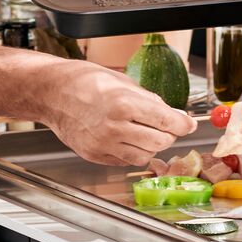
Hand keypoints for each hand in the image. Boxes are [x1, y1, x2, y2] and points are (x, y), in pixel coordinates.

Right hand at [35, 59, 195, 166]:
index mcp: (124, 103)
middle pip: (160, 142)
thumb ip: (148, 99)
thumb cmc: (83, 80)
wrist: (51, 93)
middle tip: (167, 126)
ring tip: (145, 132)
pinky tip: (127, 137)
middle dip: (168, 135)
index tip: (189, 124)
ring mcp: (104, 144)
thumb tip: (171, 113)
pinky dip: (132, 151)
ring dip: (151, 146)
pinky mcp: (95, 155)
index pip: (167, 121)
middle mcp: (115, 127)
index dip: (184, 124)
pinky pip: (125, 160)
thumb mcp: (121, 80)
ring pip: (144, 156)